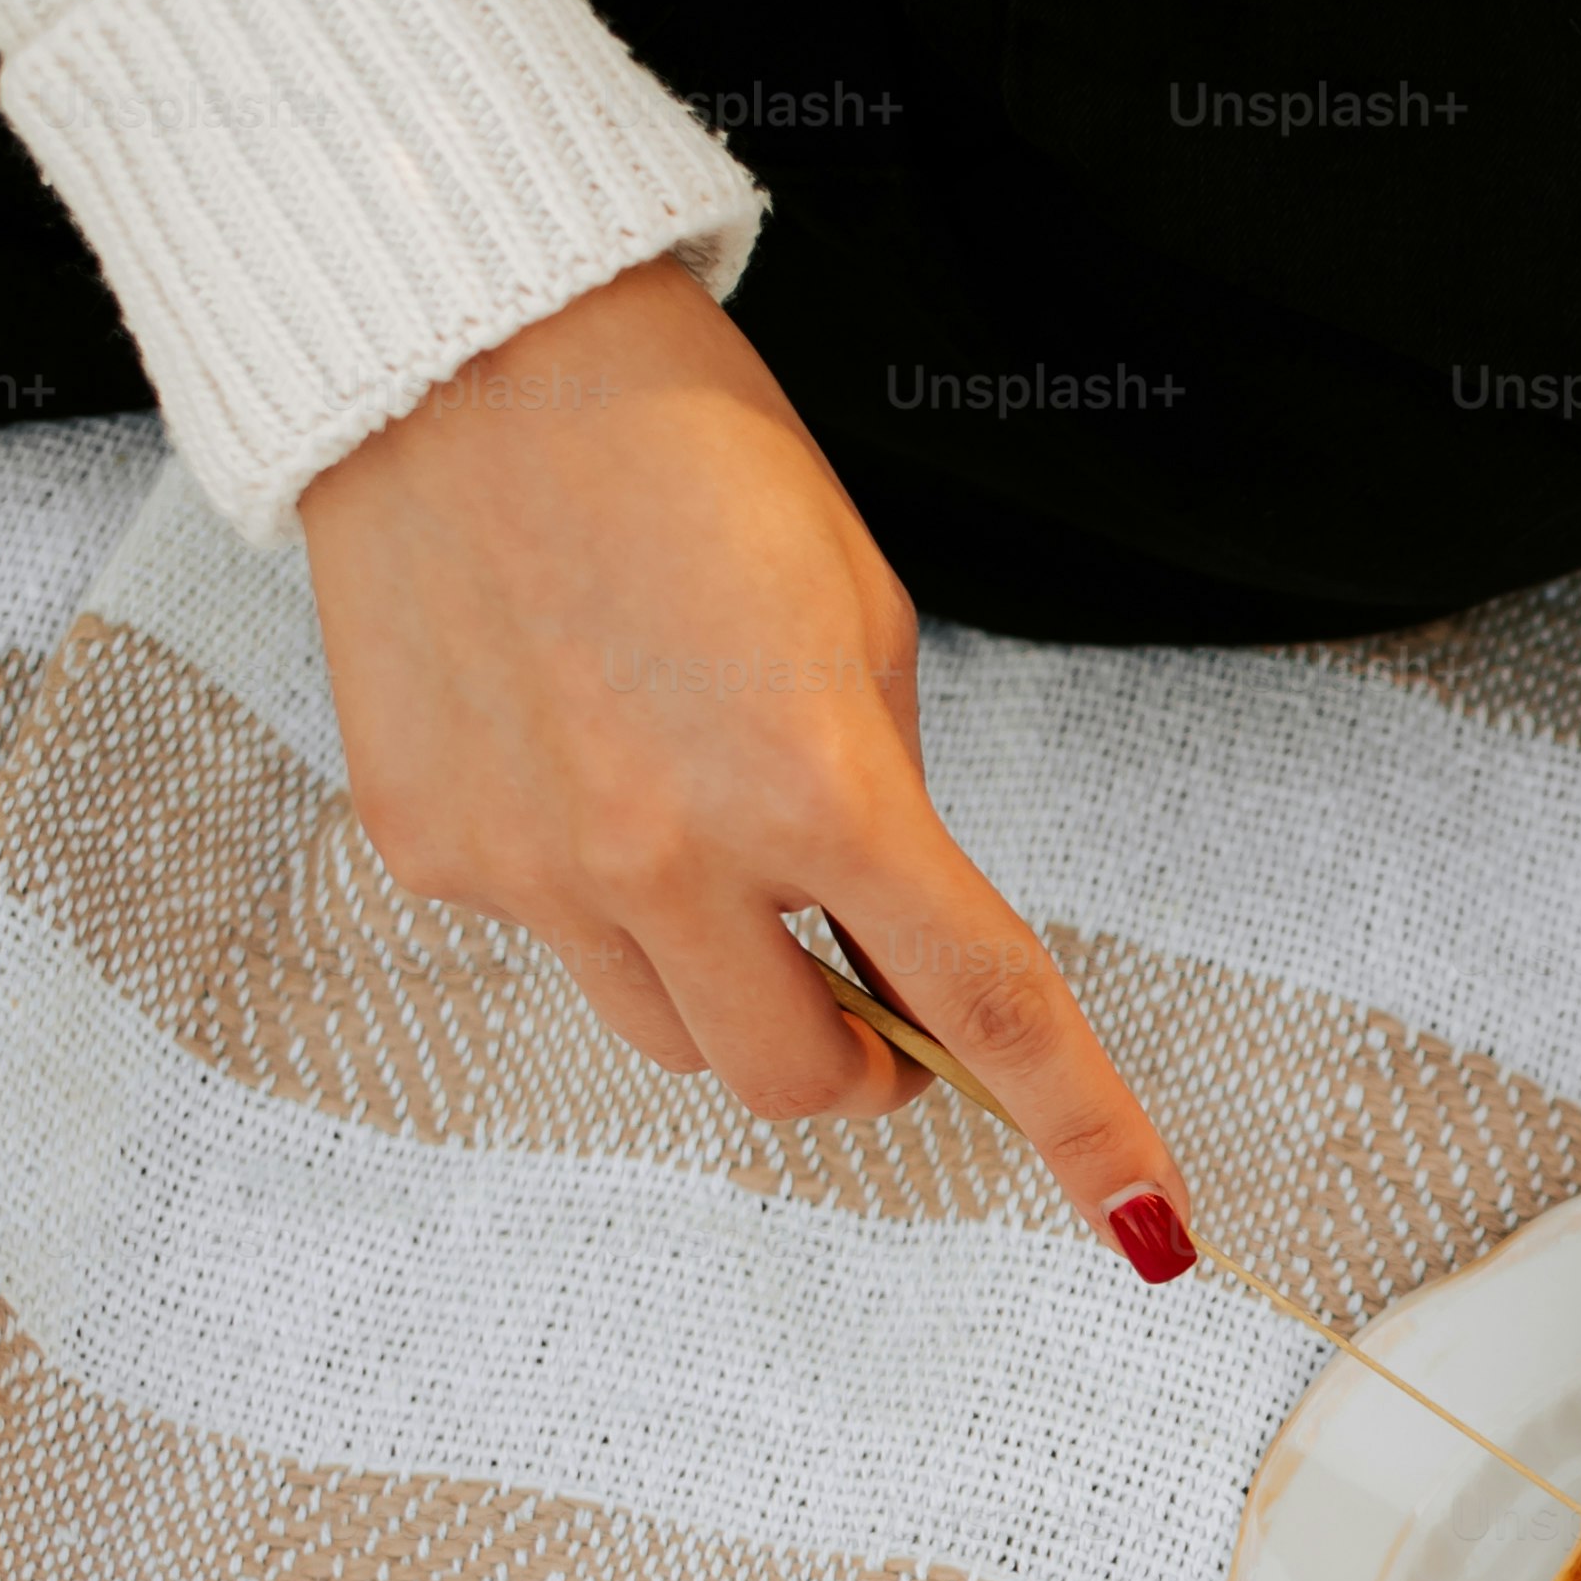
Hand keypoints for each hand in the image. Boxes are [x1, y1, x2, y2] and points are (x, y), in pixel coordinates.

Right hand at [299, 260, 1194, 1275]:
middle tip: (871, 989)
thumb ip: (887, 801)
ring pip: (674, 1036)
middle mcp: (669, 855)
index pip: (985, 1005)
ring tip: (705, 834)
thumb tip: (888, 939)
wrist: (466, 355)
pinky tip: (575, 754)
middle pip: (800, 1080)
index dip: (1082, 1127)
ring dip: (728, 986)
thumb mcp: (859, 627)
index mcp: (820, 788)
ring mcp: (535, 867)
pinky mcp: (432, 850)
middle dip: (861, 1060)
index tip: (1147, 1225)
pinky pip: (552, 941)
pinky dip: (594, 893)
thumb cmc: (688, 464)